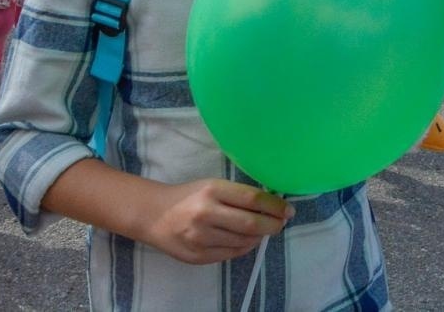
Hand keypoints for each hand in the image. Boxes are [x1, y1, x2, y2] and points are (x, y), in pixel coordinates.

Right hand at [139, 178, 290, 264]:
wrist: (154, 215)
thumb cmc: (190, 196)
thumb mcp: (213, 186)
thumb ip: (239, 195)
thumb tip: (273, 206)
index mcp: (212, 190)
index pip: (253, 199)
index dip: (276, 206)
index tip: (288, 210)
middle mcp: (206, 214)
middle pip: (252, 224)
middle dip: (273, 225)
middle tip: (281, 223)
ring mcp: (200, 238)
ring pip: (244, 242)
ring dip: (259, 237)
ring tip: (263, 230)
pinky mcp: (197, 256)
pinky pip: (231, 254)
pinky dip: (245, 247)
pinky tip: (247, 240)